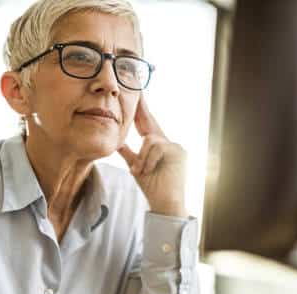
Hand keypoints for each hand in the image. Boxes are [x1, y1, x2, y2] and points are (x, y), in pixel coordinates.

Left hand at [118, 96, 187, 217]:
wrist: (165, 203)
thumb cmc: (153, 187)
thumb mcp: (136, 167)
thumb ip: (128, 153)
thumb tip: (117, 143)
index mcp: (156, 145)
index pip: (146, 123)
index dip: (140, 109)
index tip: (136, 94)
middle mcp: (167, 142)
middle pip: (150, 122)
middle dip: (142, 108)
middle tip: (136, 88)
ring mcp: (175, 146)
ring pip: (150, 140)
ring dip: (142, 158)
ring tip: (142, 171)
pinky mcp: (179, 151)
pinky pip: (157, 147)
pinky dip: (149, 160)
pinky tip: (149, 170)